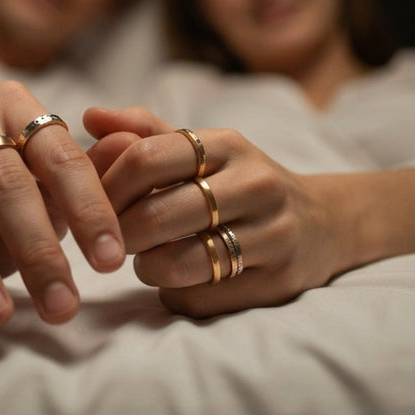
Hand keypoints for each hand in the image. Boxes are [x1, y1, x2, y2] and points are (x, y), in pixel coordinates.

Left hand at [84, 106, 341, 317]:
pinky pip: (199, 298)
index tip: (91, 204)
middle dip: (118, 233)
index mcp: (229, 144)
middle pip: (156, 215)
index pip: (146, 158)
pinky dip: (175, 293)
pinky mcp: (277, 281)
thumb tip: (89, 116)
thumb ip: (145, 132)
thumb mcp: (203, 150)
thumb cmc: (240, 183)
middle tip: (109, 239)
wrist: (324, 223)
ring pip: (176, 263)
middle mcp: (256, 184)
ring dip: (146, 266)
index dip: (106, 186)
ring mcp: (272, 234)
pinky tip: (181, 279)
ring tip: (148, 258)